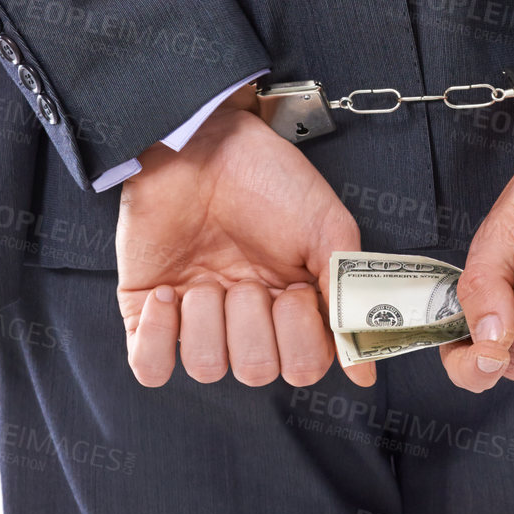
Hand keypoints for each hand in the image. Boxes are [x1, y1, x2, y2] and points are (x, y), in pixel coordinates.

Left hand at [115, 86, 373, 389]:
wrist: (202, 142)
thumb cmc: (266, 176)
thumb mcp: (326, 227)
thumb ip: (347, 295)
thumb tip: (364, 370)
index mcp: (292, 305)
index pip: (303, 366)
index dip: (300, 341)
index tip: (296, 295)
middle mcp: (247, 318)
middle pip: (255, 371)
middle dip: (253, 323)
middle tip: (249, 280)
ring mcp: (197, 315)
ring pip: (206, 367)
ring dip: (208, 320)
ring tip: (207, 277)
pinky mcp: (149, 308)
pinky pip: (150, 365)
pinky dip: (160, 339)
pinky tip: (169, 295)